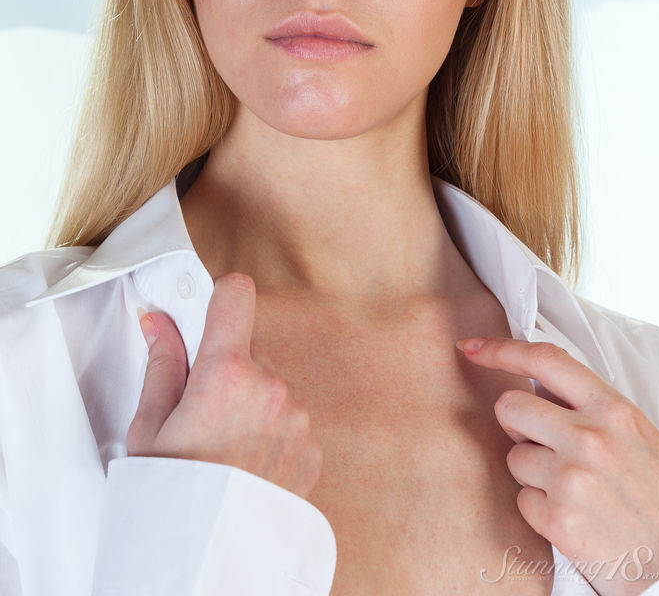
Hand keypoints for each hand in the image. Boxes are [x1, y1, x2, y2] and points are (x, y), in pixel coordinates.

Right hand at [127, 272, 322, 499]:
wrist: (206, 561)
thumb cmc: (171, 496)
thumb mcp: (150, 427)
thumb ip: (163, 363)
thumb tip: (160, 322)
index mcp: (228, 373)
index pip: (237, 294)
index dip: (219, 298)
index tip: (206, 315)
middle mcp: (272, 388)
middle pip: (251, 348)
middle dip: (227, 366)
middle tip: (199, 409)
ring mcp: (297, 419)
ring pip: (271, 386)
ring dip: (251, 402)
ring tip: (222, 448)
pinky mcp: (312, 449)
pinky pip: (289, 421)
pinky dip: (270, 433)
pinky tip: (245, 465)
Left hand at [456, 336, 658, 595]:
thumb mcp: (633, 433)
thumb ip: (586, 407)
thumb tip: (534, 388)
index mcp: (612, 408)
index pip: (545, 360)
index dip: (501, 349)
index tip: (471, 347)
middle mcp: (589, 437)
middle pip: (509, 406)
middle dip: (516, 424)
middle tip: (543, 444)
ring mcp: (572, 478)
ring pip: (513, 456)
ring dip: (533, 472)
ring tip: (573, 490)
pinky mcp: (559, 521)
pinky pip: (521, 500)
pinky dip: (539, 510)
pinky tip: (572, 517)